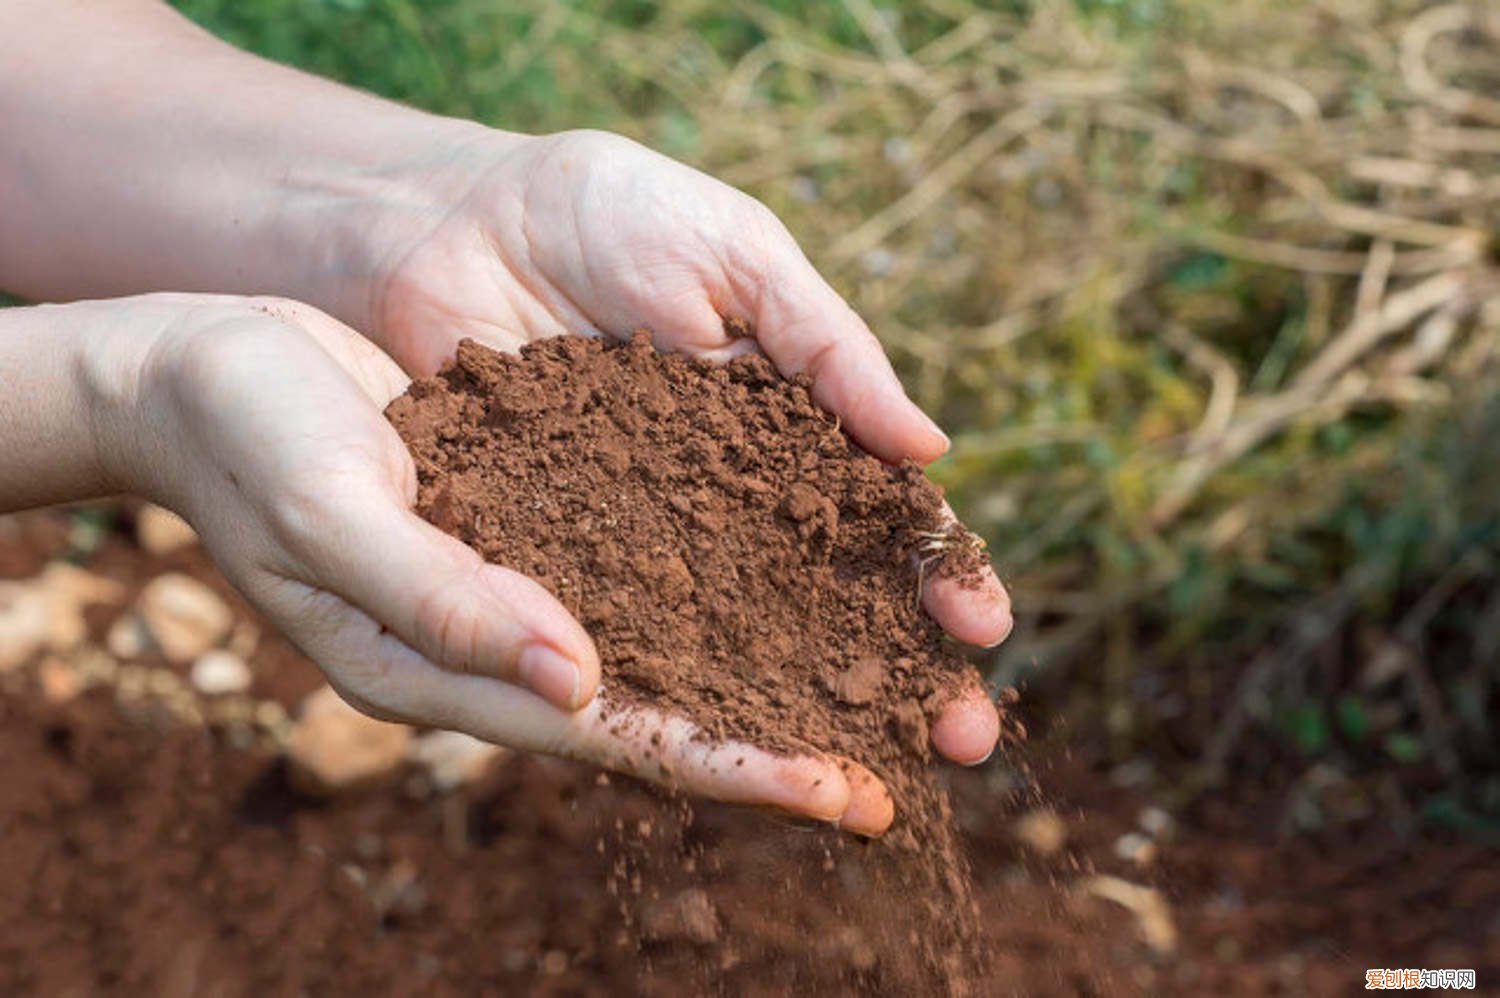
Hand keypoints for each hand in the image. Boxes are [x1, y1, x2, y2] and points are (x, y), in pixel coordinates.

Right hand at [92, 294, 904, 832]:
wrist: (201, 366)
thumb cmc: (248, 433)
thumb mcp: (329, 512)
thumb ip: (444, 600)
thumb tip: (578, 678)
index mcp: (454, 667)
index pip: (621, 736)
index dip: (735, 769)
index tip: (845, 797)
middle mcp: (511, 636)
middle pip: (678, 703)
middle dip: (798, 733)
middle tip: (924, 757)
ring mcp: (531, 576)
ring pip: (683, 633)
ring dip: (789, 653)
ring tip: (902, 670)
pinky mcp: (542, 509)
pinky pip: (657, 552)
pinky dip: (736, 566)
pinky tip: (810, 557)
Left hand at [356, 128, 1013, 770]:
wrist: (447, 215)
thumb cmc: (605, 212)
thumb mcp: (738, 257)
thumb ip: (829, 350)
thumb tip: (931, 449)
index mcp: (788, 424)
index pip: (881, 516)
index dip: (936, 572)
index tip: (985, 626)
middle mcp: (727, 500)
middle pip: (830, 602)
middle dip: (898, 671)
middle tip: (959, 740)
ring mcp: (645, 539)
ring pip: (740, 640)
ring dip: (804, 708)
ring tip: (861, 774)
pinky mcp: (558, 557)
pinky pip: (625, 631)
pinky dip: (675, 688)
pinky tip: (720, 743)